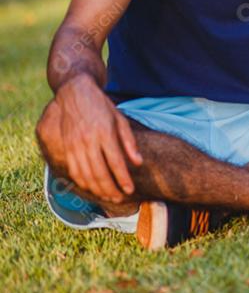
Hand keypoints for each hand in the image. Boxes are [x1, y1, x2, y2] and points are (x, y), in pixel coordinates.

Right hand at [53, 73, 142, 202]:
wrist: (75, 93)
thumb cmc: (102, 106)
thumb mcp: (120, 119)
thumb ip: (129, 142)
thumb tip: (138, 163)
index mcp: (105, 133)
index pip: (115, 162)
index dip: (123, 179)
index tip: (130, 190)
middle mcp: (88, 141)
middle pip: (100, 172)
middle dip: (110, 189)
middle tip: (120, 199)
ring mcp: (75, 145)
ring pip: (85, 174)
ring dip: (97, 189)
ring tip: (108, 197)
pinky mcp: (66, 147)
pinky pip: (73, 170)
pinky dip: (82, 182)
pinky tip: (91, 189)